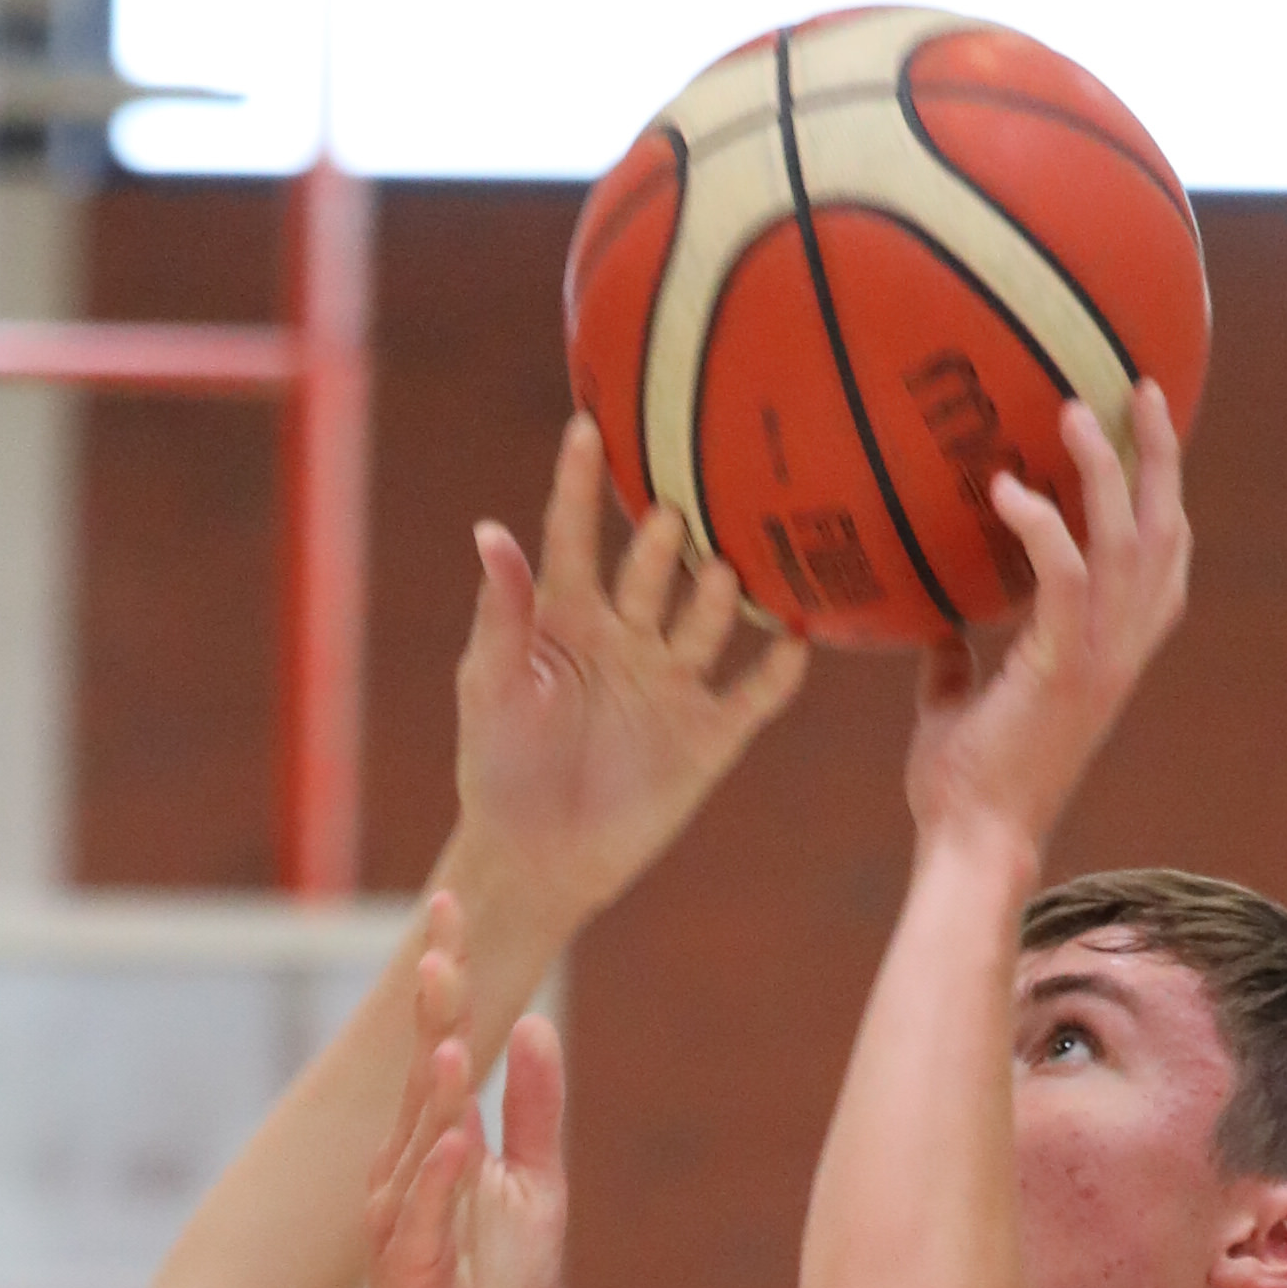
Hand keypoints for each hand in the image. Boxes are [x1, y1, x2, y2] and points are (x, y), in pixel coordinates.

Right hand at [360, 903, 568, 1287]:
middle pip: (420, 1072)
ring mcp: (400, 1213)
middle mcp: (407, 1163)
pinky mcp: (404, 1268)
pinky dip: (437, 1180)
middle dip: (431, 1010)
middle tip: (441, 944)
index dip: (445, 979)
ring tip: (454, 1040)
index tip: (450, 909)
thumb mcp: (536, 1189)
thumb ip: (535, 1111)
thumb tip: (537, 1025)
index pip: (439, 1042)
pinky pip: (419, 1216)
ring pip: (419, 1138)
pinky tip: (455, 1143)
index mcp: (438, 1137)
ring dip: (436, 1091)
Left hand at [452, 419, 805, 955]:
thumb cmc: (499, 770)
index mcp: (568, 617)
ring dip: (718, 595)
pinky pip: (753, 694)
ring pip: (708, 621)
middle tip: (675, 512)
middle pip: (654, 571)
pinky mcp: (707, 735)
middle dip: (666, 540)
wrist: (536, 862)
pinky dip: (777, 669)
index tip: (587, 425)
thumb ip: (500, 613)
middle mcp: (629, 635)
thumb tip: (490, 532)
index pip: (575, 536)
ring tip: (726, 571)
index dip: (580, 484)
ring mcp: (673, 681)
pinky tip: (796, 638)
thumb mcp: (492, 687)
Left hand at [904, 387, 1192, 873]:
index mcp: (1111, 657)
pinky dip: (1042, 527)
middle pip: (1167, 533)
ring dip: (1106, 469)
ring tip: (1074, 409)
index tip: (1148, 430)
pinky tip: (1007, 491)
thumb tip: (937, 626)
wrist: (970, 847)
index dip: (1165, 494)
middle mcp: (1120, 651)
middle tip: (1142, 384)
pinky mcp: (1061, 671)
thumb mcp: (957, 709)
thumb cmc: (964, 791)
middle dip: (1160, 453)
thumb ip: (956, 664)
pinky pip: (1066, 577)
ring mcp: (1098, 661)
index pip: (1162, 562)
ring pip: (1129, 541)